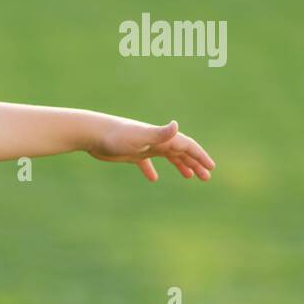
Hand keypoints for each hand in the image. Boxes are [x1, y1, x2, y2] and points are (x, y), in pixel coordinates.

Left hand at [87, 116, 216, 181]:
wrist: (91, 134)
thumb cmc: (115, 136)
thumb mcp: (140, 137)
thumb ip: (159, 134)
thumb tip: (176, 125)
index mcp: (161, 137)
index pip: (187, 145)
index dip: (200, 156)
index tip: (211, 168)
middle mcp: (155, 141)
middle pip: (181, 152)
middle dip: (195, 163)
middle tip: (206, 177)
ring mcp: (143, 146)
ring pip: (167, 156)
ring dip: (180, 165)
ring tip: (190, 177)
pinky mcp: (130, 153)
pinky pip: (145, 162)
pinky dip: (151, 170)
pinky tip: (153, 179)